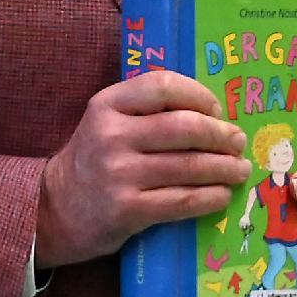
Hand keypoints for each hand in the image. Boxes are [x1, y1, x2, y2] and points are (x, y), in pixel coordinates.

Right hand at [34, 72, 249, 267]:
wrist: (56, 208)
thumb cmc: (95, 159)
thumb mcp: (108, 121)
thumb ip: (147, 109)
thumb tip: (214, 114)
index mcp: (107, 104)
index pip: (164, 86)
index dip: (199, 96)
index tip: (217, 110)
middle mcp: (112, 135)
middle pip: (185, 127)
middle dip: (221, 135)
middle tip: (238, 142)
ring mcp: (120, 174)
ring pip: (189, 166)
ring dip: (225, 168)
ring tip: (240, 169)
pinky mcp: (128, 210)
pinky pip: (183, 201)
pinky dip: (211, 197)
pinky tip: (222, 195)